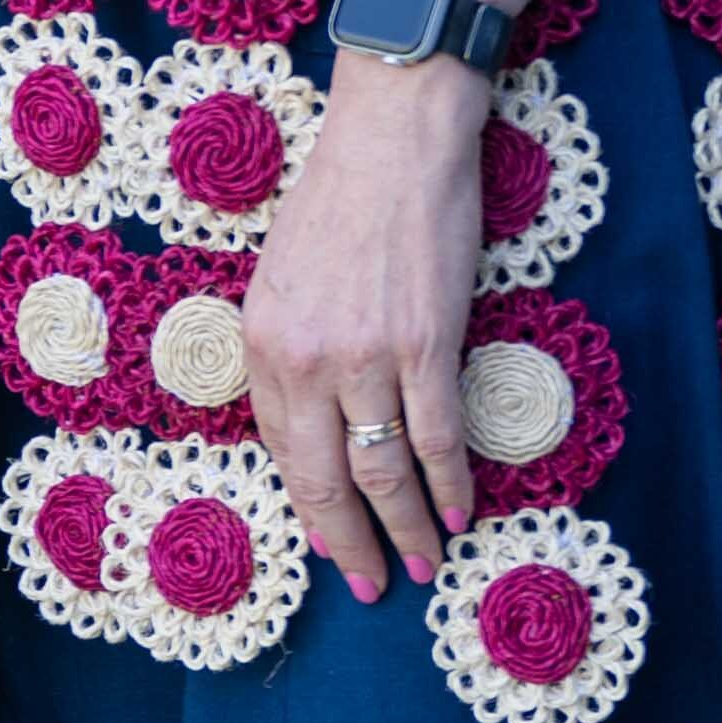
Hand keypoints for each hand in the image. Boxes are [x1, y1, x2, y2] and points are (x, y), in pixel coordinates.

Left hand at [247, 56, 488, 600]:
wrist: (395, 137)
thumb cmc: (341, 197)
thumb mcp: (283, 276)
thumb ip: (292, 348)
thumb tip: (314, 419)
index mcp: (262, 341)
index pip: (280, 450)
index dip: (309, 507)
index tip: (331, 545)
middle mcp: (304, 358)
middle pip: (325, 478)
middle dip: (351, 543)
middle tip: (373, 585)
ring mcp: (366, 355)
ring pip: (382, 470)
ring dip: (406, 529)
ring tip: (423, 565)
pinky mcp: (426, 343)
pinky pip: (435, 435)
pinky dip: (449, 483)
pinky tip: (459, 512)